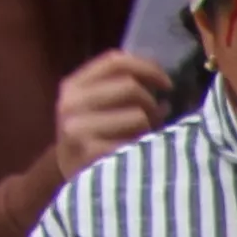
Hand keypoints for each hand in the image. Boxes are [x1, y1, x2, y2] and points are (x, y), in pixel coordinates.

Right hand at [48, 50, 170, 176]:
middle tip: (158, 116)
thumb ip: (122, 87)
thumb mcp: (97, 106)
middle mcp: (70, 103)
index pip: (114, 61)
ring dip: (151, 126)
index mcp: (73, 85)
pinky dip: (144, 146)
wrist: (70, 175)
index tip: (166, 83)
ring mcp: (77, 129)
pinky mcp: (89, 152)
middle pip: (130, 86)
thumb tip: (162, 80)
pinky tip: (138, 151)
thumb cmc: (93, 136)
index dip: (147, 67)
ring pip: (138, 115)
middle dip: (151, 102)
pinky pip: (135, 142)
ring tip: (146, 136)